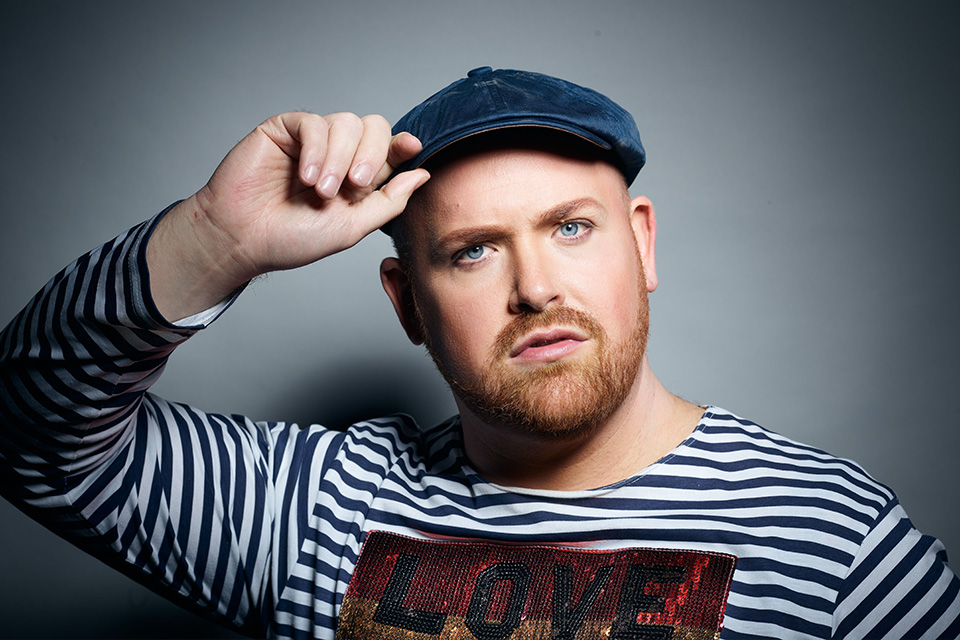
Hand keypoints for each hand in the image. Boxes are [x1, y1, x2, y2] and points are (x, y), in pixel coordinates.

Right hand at [147, 112, 428, 320]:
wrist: (243, 239)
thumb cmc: (293, 238)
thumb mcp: (353, 227)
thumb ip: (390, 201)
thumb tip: (423, 174)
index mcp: (359, 175)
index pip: (390, 148)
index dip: (403, 145)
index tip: (411, 148)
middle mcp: (339, 153)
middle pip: (374, 127)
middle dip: (372, 155)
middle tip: (355, 186)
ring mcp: (313, 139)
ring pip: (347, 123)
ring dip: (339, 159)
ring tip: (321, 192)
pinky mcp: (286, 129)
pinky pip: (315, 123)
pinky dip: (317, 150)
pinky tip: (306, 177)